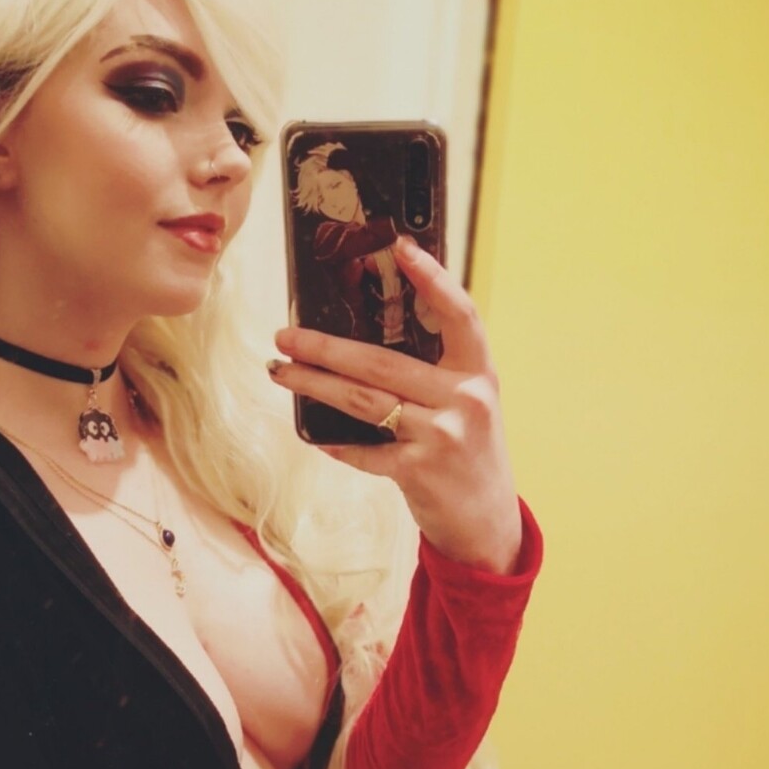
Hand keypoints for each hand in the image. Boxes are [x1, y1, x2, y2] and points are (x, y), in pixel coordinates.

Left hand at [270, 237, 523, 572]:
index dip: (434, 279)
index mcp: (478, 373)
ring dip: (315, 385)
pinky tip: (312, 435)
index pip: (460, 315)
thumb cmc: (468, 451)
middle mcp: (463, 400)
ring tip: (281, 371)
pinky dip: (336, 444)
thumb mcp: (466, 403)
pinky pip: (365, 451)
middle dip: (326, 347)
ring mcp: (441, 436)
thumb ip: (435, 371)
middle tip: (285, 335)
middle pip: (383, 362)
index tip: (402, 248)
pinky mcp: (419, 471)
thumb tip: (369, 334)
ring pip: (364, 400)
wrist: (487, 520)